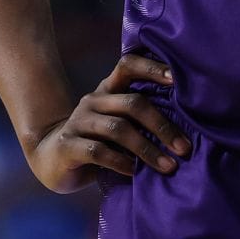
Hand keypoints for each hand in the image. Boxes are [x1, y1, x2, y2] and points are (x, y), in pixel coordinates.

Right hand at [26, 54, 190, 192]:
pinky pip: (98, 151)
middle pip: (132, 104)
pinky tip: (135, 173)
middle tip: (184, 148)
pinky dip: (120, 162)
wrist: (51, 158)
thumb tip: (187, 130)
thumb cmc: (98, 142)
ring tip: (168, 166)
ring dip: (147, 149)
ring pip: (118, 129)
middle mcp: (93, 100)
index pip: (128, 65)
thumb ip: (140, 121)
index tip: (177, 80)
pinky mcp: (67, 145)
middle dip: (162, 126)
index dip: (152, 67)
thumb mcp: (118, 126)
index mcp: (108, 89)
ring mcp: (78, 122)